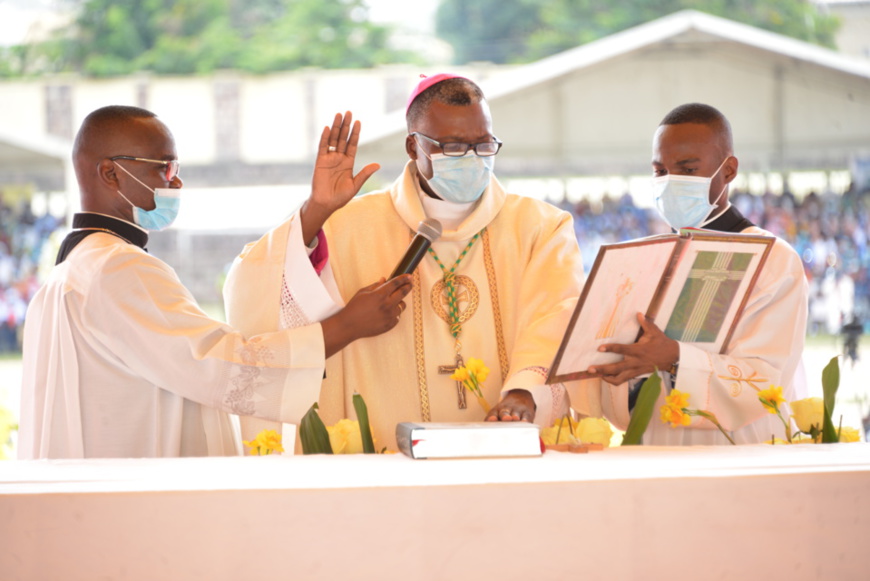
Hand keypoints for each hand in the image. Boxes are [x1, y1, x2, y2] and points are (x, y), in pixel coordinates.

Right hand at [301, 112, 379, 244]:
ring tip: (339, 115)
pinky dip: (325, 138)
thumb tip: (378, 164)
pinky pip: (323, 147)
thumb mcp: (355, 185)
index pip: (352, 144)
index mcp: (348, 162)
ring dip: (336, 127)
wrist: (326, 204)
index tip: (358, 122)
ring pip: (333, 139)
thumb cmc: (340, 197)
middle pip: (343, 138)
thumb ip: (365, 174)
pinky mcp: (320, 161)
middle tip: (349, 112)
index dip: (355, 133)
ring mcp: (329, 158)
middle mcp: (339, 158)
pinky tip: (328, 128)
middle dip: (346, 125)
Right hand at [321, 274, 412, 357]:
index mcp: (379, 295)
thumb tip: (385, 279)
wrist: (349, 326)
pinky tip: (386, 313)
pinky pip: (397, 317)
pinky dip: (394, 313)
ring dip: (399, 302)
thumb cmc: (354, 307)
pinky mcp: (390, 325)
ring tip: (391, 301)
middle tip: (410, 284)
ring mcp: (389, 316)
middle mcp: (386, 305)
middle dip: (408, 286)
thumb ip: (375, 285)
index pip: (396, 283)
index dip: (404, 278)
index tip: (409, 276)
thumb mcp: (363, 292)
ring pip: (402, 306)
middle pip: (403, 293)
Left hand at [485, 389, 535, 422]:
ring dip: (515, 417)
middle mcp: (507, 409)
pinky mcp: (527, 413)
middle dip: (504, 415)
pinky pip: (526, 416)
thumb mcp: (497, 412)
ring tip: (515, 419)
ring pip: (515, 414)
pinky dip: (526, 420)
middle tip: (505, 418)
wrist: (521, 396)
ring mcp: (518, 410)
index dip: (492, 416)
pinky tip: (525, 422)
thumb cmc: (506, 410)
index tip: (492, 419)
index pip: (493, 413)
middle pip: (504, 412)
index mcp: (497, 409)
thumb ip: (492, 420)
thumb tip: (487, 432)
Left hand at [587, 312, 679, 385]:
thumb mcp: (654, 332)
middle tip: (590, 368)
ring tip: (595, 375)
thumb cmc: (661, 343)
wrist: (672, 358)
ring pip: (618, 378)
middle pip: (616, 368)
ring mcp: (635, 370)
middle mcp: (635, 362)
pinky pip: (622, 381)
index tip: (600, 348)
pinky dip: (613, 381)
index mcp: (638, 350)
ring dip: (606, 377)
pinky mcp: (636, 375)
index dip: (610, 349)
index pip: (622, 349)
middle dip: (602, 369)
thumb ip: (645, 323)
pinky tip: (605, 377)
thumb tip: (638, 313)